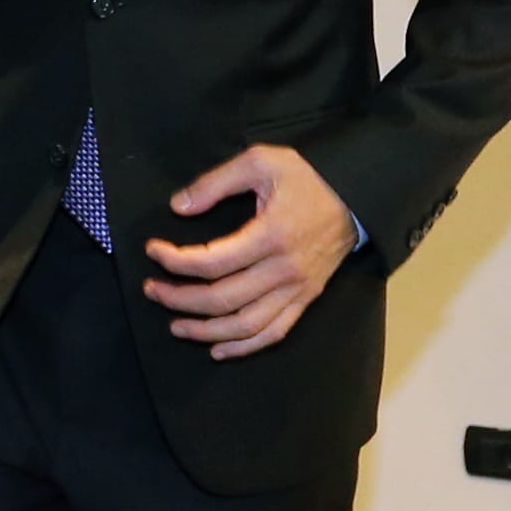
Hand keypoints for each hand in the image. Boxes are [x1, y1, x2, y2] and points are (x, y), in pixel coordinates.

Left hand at [142, 144, 355, 360]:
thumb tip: (178, 207)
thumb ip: (215, 182)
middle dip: (180, 299)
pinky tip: (217, 349)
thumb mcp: (261, 162)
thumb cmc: (308, 177)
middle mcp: (284, 270)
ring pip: (245, 325)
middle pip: (222, 299)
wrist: (357, 195)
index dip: (175, 261)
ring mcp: (297, 289)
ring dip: (205, 331)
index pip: (212, 262)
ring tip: (175, 326)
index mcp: (271, 236)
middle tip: (152, 290)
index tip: (153, 251)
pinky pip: (273, 333)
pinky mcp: (306, 299)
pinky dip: (244, 347)